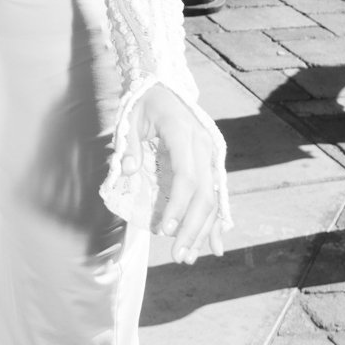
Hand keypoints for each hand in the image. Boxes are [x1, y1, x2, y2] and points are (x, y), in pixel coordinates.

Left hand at [121, 83, 231, 262]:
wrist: (163, 86)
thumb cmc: (143, 104)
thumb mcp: (129, 118)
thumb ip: (129, 145)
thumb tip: (128, 171)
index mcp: (183, 133)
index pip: (186, 177)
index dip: (177, 206)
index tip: (163, 230)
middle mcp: (204, 145)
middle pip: (204, 193)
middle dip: (192, 228)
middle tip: (177, 255)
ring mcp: (211, 154)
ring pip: (213, 198)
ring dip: (203, 230)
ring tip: (190, 257)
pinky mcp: (211, 163)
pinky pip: (216, 195)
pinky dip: (216, 221)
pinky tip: (215, 245)